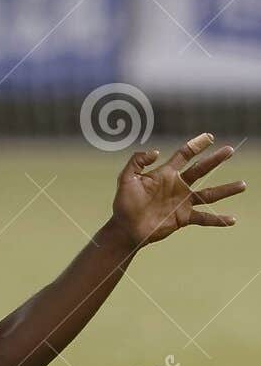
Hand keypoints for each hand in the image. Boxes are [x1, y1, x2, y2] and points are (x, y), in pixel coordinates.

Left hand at [109, 133, 245, 247]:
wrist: (125, 229)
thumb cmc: (124, 204)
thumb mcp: (126, 178)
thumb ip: (137, 161)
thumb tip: (155, 151)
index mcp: (166, 174)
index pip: (184, 155)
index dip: (196, 145)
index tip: (209, 137)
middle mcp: (178, 186)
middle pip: (201, 170)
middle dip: (215, 160)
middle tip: (230, 150)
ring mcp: (182, 202)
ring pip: (209, 193)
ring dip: (226, 189)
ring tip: (243, 185)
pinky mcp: (183, 218)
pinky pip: (204, 218)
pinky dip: (217, 220)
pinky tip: (231, 220)